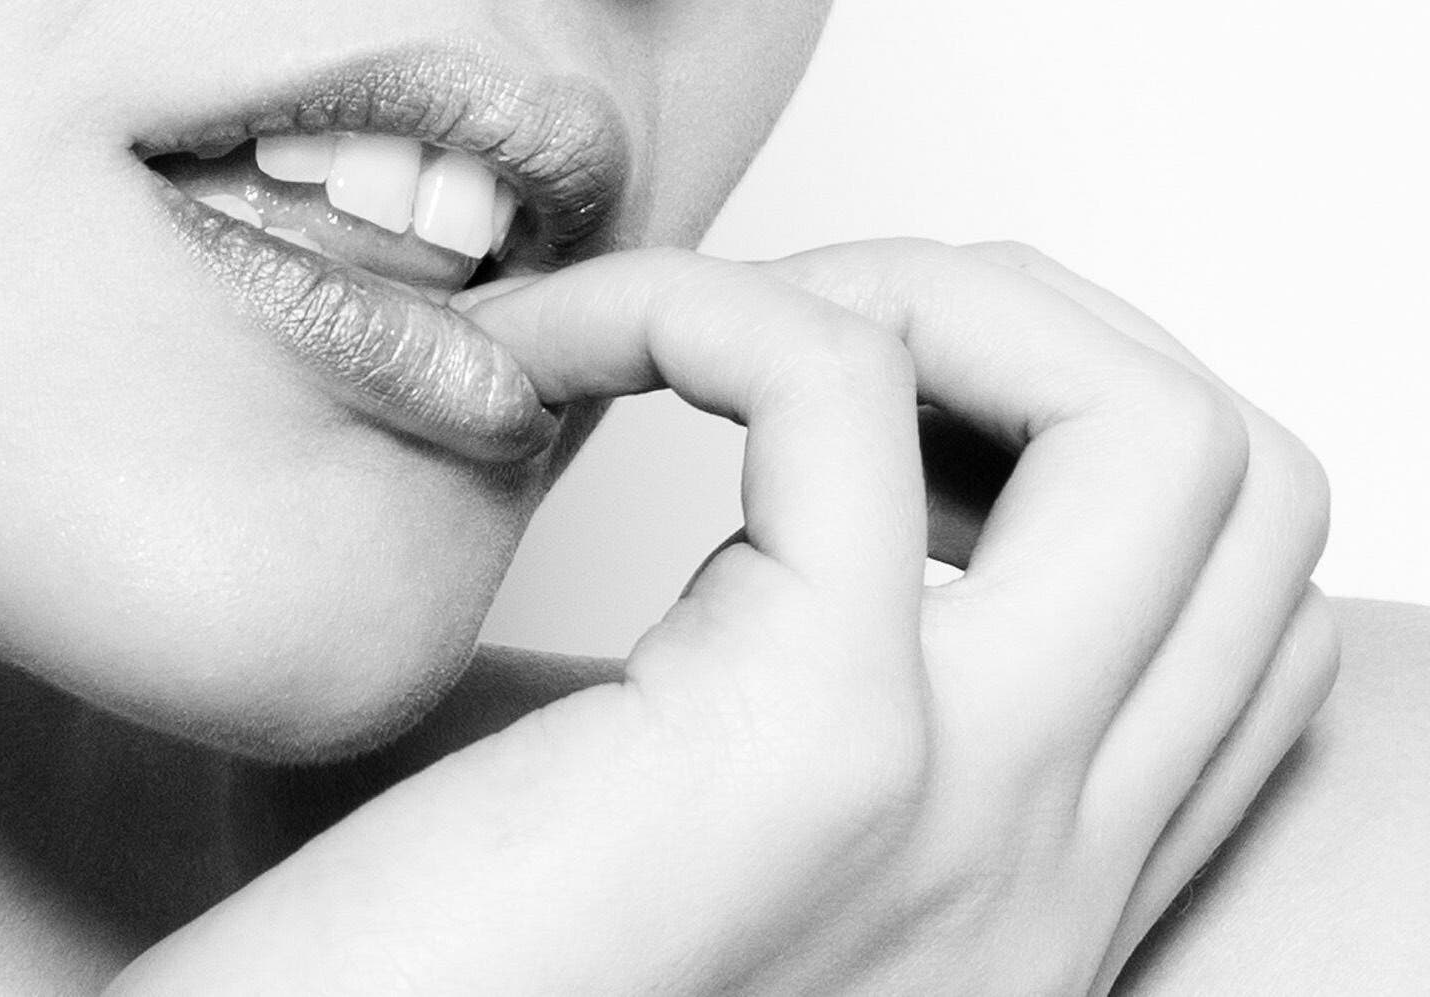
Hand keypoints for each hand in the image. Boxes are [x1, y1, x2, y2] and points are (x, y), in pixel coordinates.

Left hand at [107, 241, 1334, 994]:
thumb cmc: (437, 978)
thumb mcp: (683, 837)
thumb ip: (765, 710)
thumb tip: (753, 519)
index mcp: (1017, 882)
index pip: (1230, 609)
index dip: (1062, 448)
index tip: (851, 429)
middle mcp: (1043, 866)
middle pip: (1240, 485)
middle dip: (1033, 332)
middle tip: (807, 336)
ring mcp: (966, 809)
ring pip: (1153, 431)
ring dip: (927, 294)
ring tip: (718, 337)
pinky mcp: (805, 744)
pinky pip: (836, 387)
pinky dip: (699, 301)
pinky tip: (556, 354)